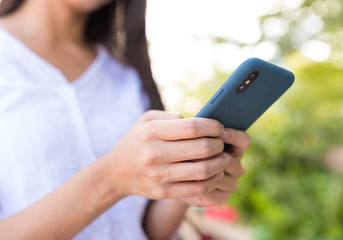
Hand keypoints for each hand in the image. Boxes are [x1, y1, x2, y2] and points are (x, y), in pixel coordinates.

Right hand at [102, 110, 229, 199]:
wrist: (116, 172)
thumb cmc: (136, 141)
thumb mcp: (146, 121)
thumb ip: (171, 117)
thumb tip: (198, 121)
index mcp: (152, 132)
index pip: (192, 127)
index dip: (213, 126)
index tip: (220, 127)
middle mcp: (155, 154)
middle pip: (202, 148)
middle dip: (219, 144)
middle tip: (223, 143)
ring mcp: (159, 175)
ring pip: (203, 170)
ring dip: (220, 164)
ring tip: (224, 159)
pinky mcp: (163, 192)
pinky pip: (196, 188)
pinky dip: (212, 181)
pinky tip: (216, 174)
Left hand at [181, 128, 250, 205]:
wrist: (179, 175)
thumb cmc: (186, 150)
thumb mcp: (192, 137)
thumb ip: (198, 131)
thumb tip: (193, 122)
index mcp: (235, 148)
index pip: (243, 140)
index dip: (233, 136)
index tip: (220, 133)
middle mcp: (236, 167)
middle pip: (230, 161)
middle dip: (212, 157)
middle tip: (195, 153)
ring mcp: (230, 184)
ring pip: (221, 179)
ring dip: (204, 173)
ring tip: (186, 167)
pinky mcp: (221, 198)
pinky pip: (212, 195)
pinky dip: (200, 188)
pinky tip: (188, 182)